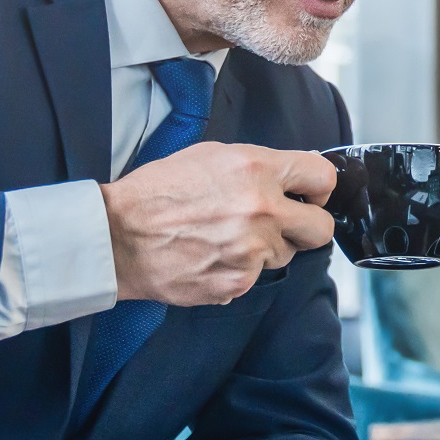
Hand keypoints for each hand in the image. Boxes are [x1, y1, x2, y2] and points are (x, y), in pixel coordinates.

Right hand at [100, 143, 337, 306]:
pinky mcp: (238, 283)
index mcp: (258, 170)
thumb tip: (292, 176)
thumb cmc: (157, 192)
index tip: (309, 195)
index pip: (323, 178)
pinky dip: (237, 270)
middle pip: (321, 229)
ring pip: (284, 255)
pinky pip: (254, 277)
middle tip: (285, 224)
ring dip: (265, 248)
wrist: (116, 236)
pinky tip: (210, 257)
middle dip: (308, 226)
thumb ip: (259, 165)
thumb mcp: (211, 155)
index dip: (319, 188)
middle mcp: (262, 211)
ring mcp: (252, 252)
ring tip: (225, 238)